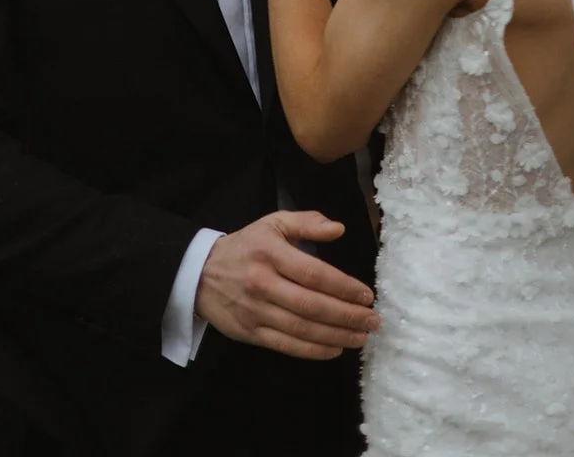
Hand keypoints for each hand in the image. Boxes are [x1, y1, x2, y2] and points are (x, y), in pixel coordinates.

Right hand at [195, 210, 378, 359]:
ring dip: (336, 336)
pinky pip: (287, 346)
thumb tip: (338, 228)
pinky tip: (335, 349)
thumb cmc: (245, 246)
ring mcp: (256, 311)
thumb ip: (306, 222)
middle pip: (312, 305)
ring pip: (302, 329)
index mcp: (270, 252)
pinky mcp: (251, 333)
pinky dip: (313, 351)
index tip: (367, 295)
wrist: (200, 273)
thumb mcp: (273, 223)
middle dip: (347, 316)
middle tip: (372, 321)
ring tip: (360, 337)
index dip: (344, 287)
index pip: (314, 273)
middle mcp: (263, 283)